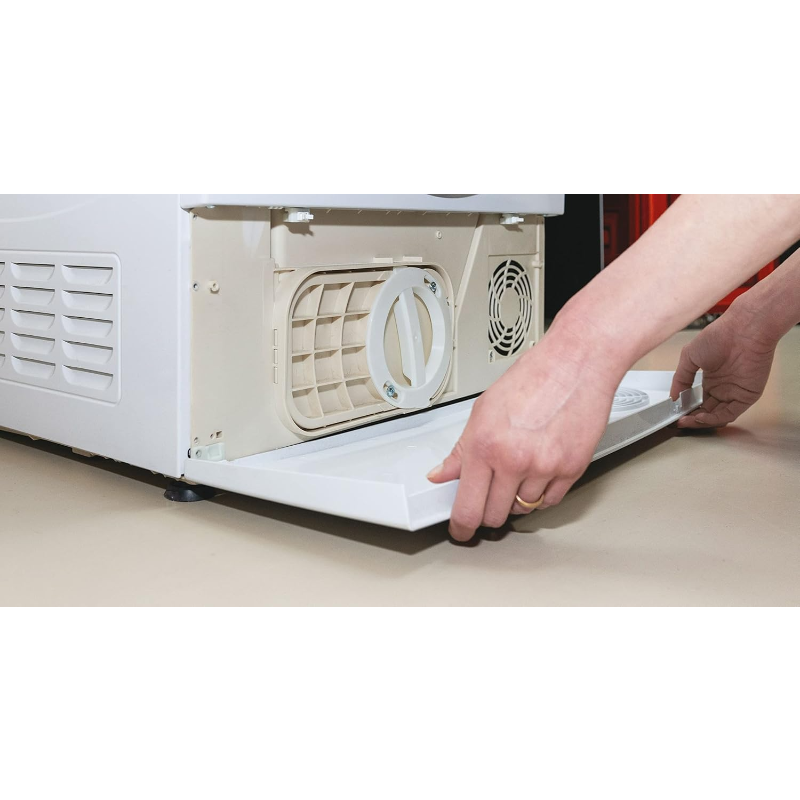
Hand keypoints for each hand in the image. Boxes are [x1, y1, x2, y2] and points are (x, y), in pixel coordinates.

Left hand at [427, 334, 618, 541]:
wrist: (576, 363)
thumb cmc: (533, 378)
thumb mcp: (483, 410)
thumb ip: (461, 449)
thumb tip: (442, 474)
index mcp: (484, 445)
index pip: (467, 507)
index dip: (461, 527)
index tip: (461, 531)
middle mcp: (513, 460)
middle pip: (494, 516)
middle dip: (487, 512)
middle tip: (487, 499)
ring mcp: (544, 468)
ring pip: (523, 509)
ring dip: (516, 499)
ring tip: (518, 470)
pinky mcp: (571, 469)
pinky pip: (550, 501)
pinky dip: (541, 494)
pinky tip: (537, 472)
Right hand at [670, 308, 776, 428]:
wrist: (743, 330)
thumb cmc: (719, 336)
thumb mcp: (689, 357)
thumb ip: (680, 378)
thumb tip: (673, 396)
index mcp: (712, 379)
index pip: (699, 401)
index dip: (686, 409)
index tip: (674, 413)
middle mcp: (724, 387)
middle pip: (707, 411)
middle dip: (692, 418)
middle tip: (678, 421)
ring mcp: (735, 392)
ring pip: (717, 415)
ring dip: (701, 422)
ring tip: (686, 421)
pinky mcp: (746, 396)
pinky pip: (729, 413)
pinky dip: (714, 419)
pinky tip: (700, 418)